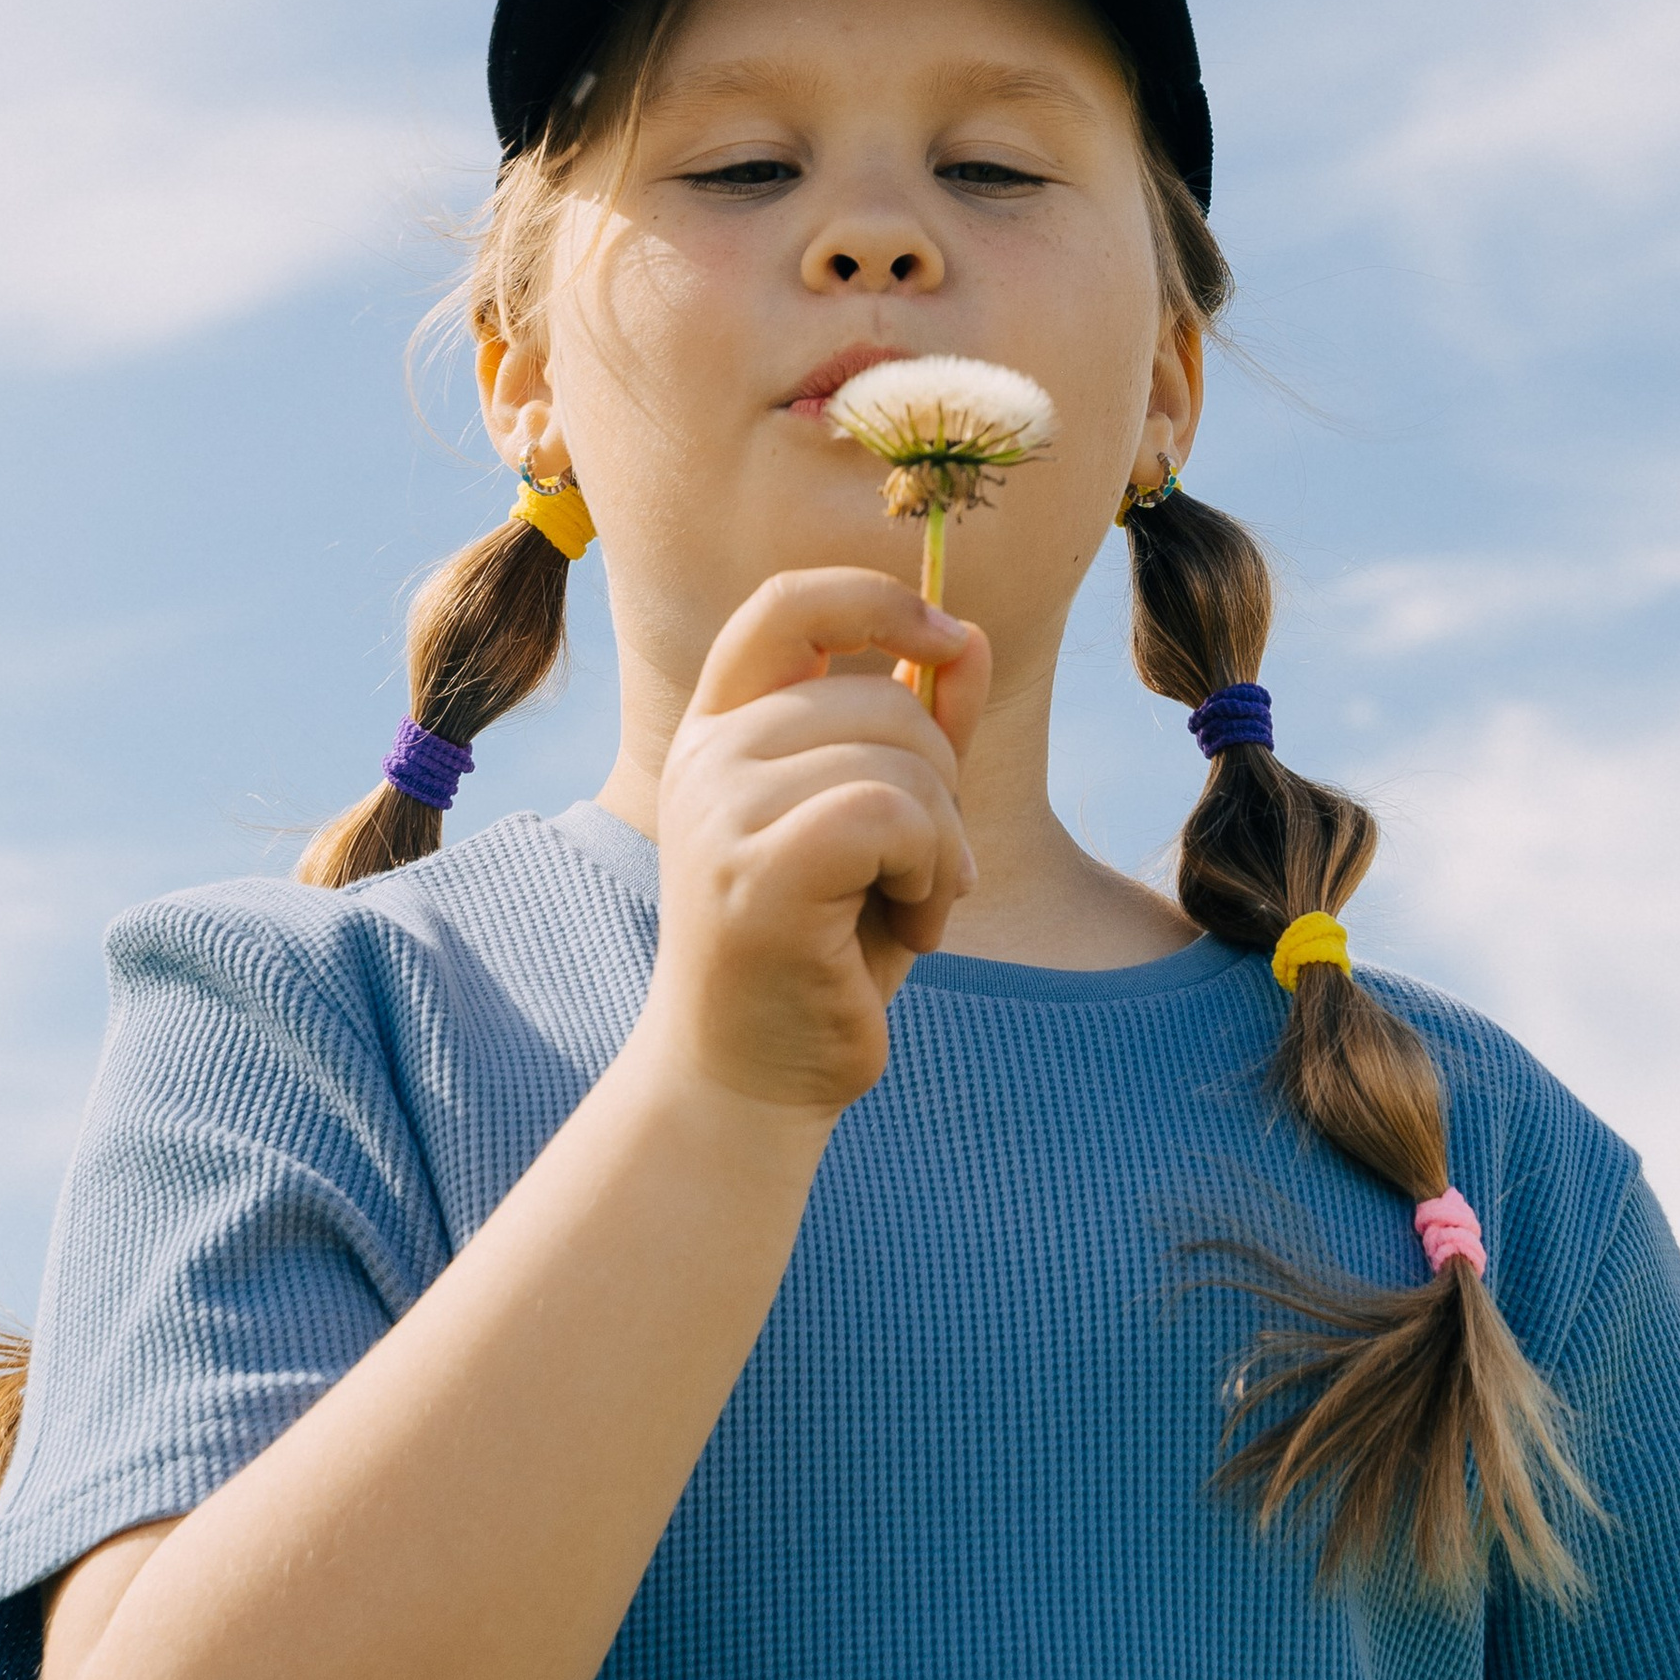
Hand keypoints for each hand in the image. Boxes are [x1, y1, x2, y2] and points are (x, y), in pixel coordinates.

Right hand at [635, 569, 989, 1119]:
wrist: (751, 1081)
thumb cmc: (823, 952)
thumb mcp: (882, 826)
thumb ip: (921, 731)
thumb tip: (971, 638)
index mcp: (724, 728)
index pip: (789, 603)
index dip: (879, 598)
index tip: (951, 638)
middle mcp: (708, 755)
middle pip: (886, 698)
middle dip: (945, 783)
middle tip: (926, 869)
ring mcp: (720, 809)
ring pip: (902, 761)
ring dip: (945, 844)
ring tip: (913, 907)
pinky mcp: (755, 870)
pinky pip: (895, 814)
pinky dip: (934, 871)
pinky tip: (915, 929)